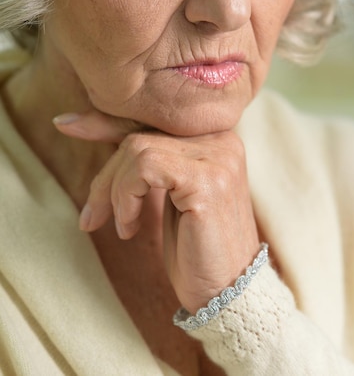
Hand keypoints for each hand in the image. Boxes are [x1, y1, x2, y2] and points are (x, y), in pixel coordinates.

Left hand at [54, 110, 259, 312]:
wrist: (228, 293)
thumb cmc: (194, 245)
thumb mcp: (164, 192)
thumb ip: (141, 158)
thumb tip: (74, 122)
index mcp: (212, 134)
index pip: (151, 119)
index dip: (105, 123)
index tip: (66, 125)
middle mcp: (219, 136)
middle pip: (139, 134)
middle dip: (106, 176)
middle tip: (91, 217)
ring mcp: (217, 156)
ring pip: (137, 148)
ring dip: (115, 192)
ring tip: (123, 226)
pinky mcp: (206, 179)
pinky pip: (145, 167)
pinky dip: (126, 197)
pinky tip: (131, 227)